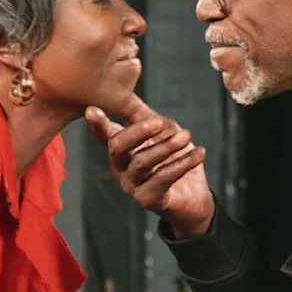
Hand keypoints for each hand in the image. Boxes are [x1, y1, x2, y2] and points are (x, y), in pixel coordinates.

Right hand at [85, 94, 213, 236]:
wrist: (194, 195)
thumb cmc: (175, 160)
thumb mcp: (161, 132)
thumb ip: (145, 116)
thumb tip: (127, 91)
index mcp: (120, 150)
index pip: (103, 136)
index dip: (97, 124)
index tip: (92, 110)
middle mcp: (120, 168)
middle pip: (118, 147)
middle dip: (137, 132)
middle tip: (158, 122)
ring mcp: (132, 186)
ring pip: (142, 162)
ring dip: (166, 146)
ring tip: (186, 136)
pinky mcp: (148, 200)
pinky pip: (163, 178)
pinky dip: (183, 163)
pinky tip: (199, 154)